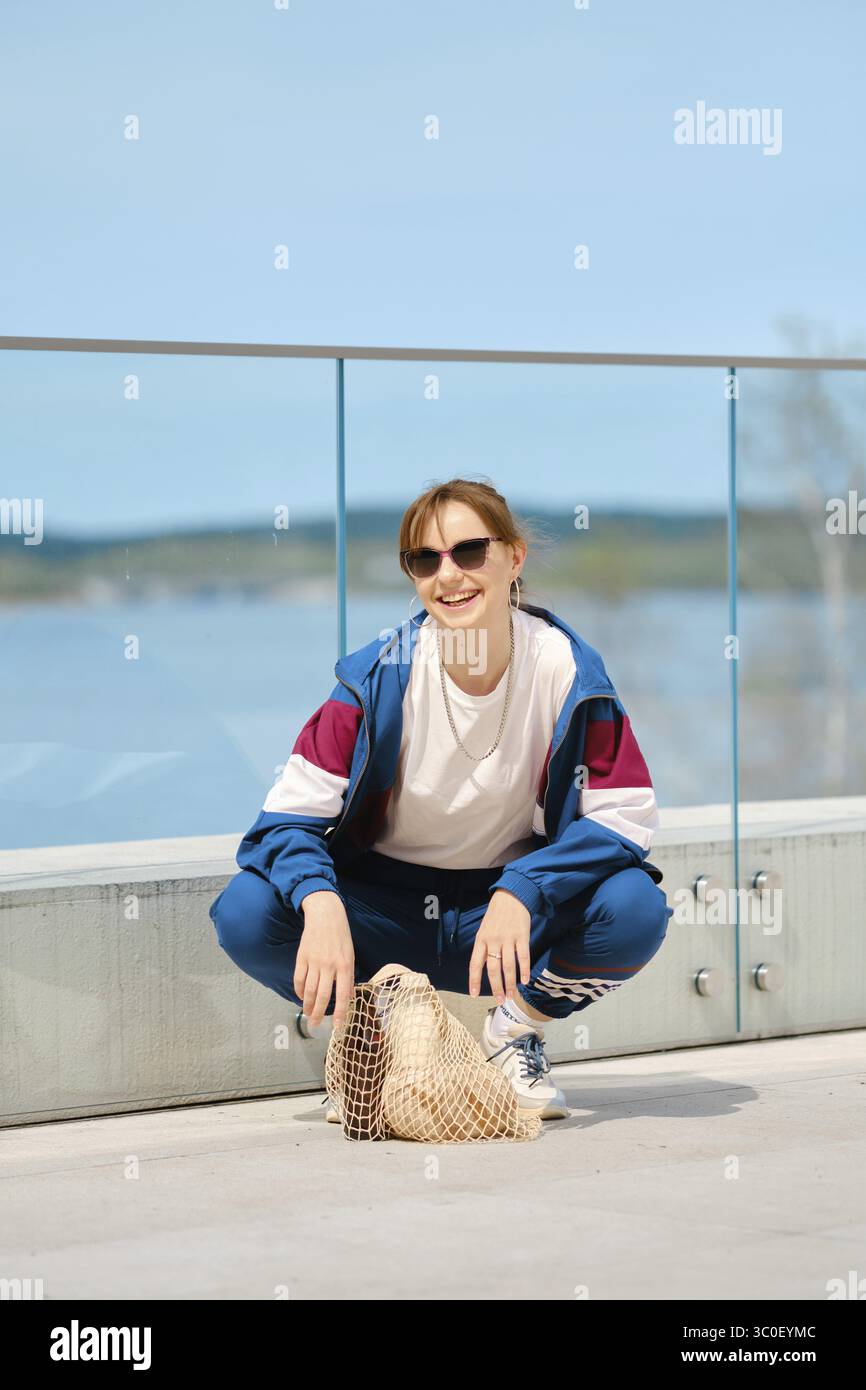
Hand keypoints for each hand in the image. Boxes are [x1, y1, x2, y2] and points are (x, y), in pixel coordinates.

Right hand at [295, 891, 355, 1027]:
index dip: (340, 1012)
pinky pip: (299, 978)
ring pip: (309, 990)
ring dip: (307, 1005)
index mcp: (345, 965)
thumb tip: (346, 996)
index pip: (342, 994)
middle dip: (319, 1014)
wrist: (325, 914)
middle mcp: (329, 965)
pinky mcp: (302, 957)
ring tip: (307, 1015)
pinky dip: (298, 991)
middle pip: (322, 996)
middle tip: (315, 1025)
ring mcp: (314, 961)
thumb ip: (348, 975)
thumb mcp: (350, 954)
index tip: (337, 1026)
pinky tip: (300, 997)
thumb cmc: (341, 935)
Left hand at [468, 890, 530, 1004]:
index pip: (475, 964)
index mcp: (481, 940)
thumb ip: (484, 947)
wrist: (512, 896)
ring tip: (512, 995)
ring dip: (510, 983)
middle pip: (493, 969)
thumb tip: (483, 967)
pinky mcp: (522, 936)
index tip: (474, 995)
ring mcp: (508, 939)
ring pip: (508, 966)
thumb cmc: (496, 915)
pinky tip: (525, 980)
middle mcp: (493, 941)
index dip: (474, 980)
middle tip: (500, 1000)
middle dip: (496, 987)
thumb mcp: (484, 930)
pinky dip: (524, 970)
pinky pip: (523, 956)